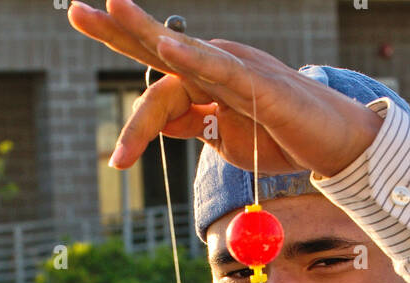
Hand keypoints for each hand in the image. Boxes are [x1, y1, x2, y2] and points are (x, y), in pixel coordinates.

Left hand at [67, 0, 381, 178]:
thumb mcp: (224, 137)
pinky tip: (166, 44)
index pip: (154, 69)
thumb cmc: (280, 136)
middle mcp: (216, 64)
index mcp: (204, 77)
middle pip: (159, 46)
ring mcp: (239, 70)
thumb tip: (157, 122)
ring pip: (184, 55)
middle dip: (117, 27)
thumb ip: (190, 124)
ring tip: (111, 7)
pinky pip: (221, 71)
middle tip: (75, 11)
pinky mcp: (261, 87)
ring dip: (146, 32)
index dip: (119, 53)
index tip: (93, 83)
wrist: (333, 142)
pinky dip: (193, 57)